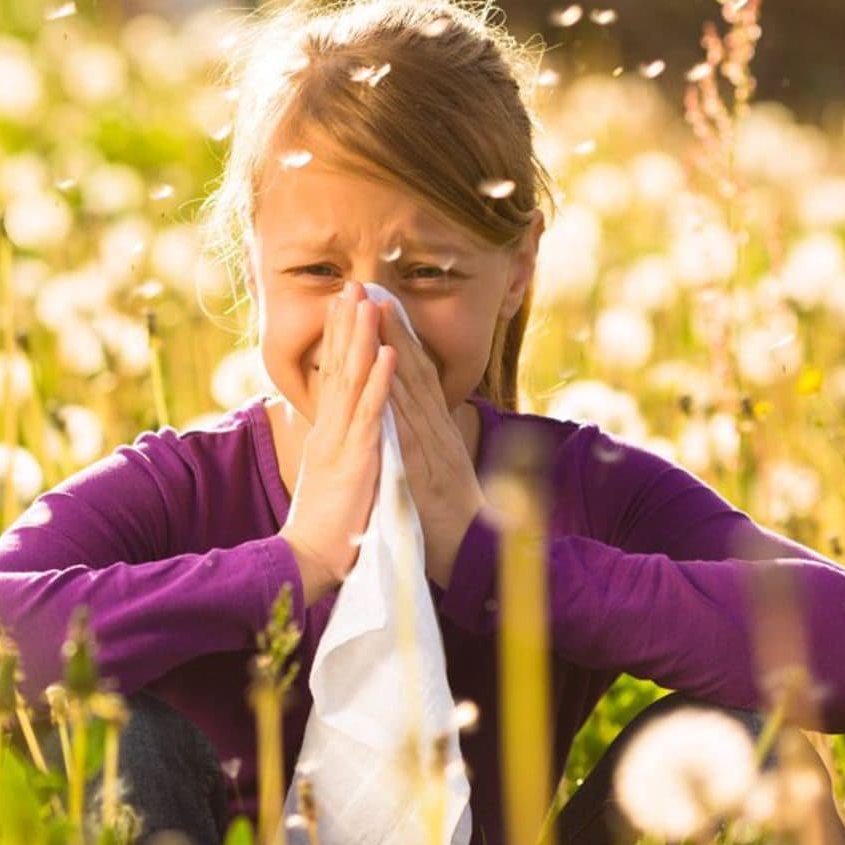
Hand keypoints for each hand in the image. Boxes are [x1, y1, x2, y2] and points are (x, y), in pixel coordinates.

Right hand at [277, 282, 396, 603]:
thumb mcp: (330, 477)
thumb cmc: (325, 526)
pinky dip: (380, 381)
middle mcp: (329, 430)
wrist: (309, 560)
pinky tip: (388, 353)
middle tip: (351, 285)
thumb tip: (339, 431)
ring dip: (361, 339)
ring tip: (368, 302)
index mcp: (326, 434)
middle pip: (338, 367)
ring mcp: (341, 442)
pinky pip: (371, 414)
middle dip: (345, 324)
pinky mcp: (356, 459)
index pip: (332, 376)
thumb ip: (336, 449)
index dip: (339, 339)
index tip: (344, 305)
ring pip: (352, 380)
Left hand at [374, 299, 485, 589]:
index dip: (397, 337)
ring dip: (393, 347)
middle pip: (412, 369)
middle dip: (392, 327)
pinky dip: (398, 398)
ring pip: (411, 388)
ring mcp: (433, 446)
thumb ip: (424, 442)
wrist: (472, 557)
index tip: (378, 303)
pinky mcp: (426, 469)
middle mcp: (436, 430)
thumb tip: (412, 420)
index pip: (415, 375)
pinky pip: (409, 429)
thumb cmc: (449, 518)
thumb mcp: (435, 471)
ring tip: (375, 310)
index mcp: (435, 430)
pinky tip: (387, 371)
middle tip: (371, 287)